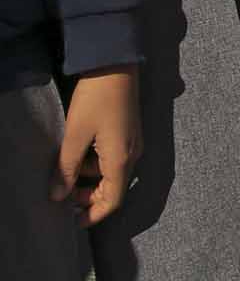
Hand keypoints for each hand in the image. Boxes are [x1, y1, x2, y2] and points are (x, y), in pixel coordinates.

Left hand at [50, 66, 140, 226]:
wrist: (115, 66)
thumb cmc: (95, 100)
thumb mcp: (75, 136)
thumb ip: (67, 169)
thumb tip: (57, 197)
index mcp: (121, 160)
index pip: (113, 200)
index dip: (93, 215)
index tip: (73, 221)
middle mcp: (133, 154)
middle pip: (115, 188)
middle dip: (89, 197)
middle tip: (63, 195)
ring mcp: (134, 142)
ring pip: (113, 173)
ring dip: (91, 179)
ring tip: (66, 171)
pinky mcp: (129, 132)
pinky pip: (115, 158)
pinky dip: (97, 164)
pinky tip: (79, 152)